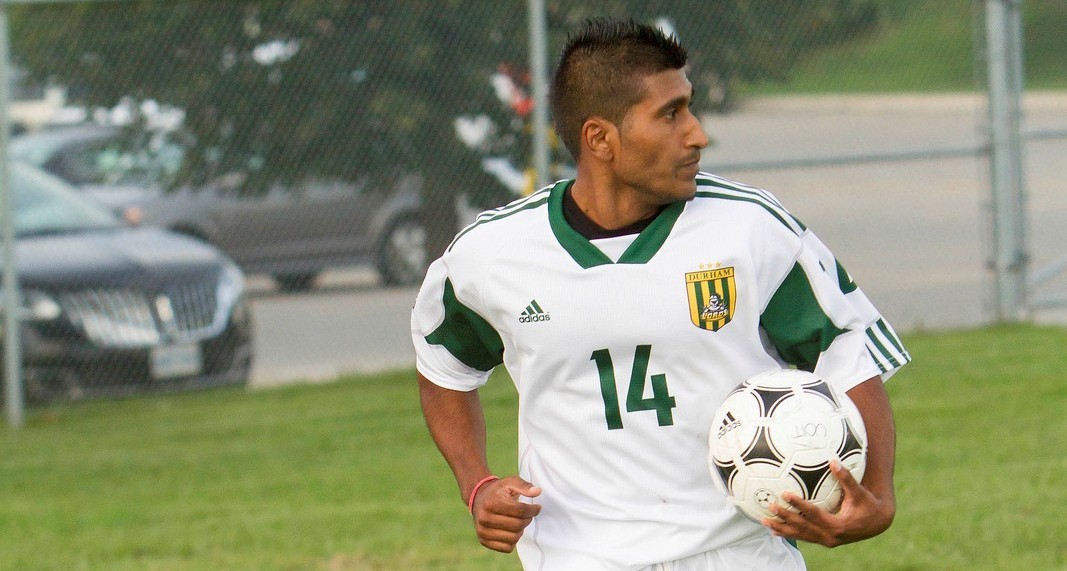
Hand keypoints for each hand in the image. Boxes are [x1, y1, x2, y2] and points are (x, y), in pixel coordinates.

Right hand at [470, 475, 541, 552]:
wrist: (479, 499)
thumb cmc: (498, 491)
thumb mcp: (510, 482)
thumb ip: (524, 486)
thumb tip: (538, 491)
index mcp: (491, 502)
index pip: (520, 511)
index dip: (533, 510)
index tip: (537, 507)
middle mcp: (484, 518)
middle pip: (517, 525)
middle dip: (527, 520)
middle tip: (528, 515)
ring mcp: (483, 531)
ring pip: (513, 538)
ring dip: (521, 530)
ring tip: (519, 521)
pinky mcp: (484, 541)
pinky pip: (507, 548)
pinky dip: (513, 540)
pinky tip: (512, 530)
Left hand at [761, 461, 894, 547]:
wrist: (877, 523)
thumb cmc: (868, 505)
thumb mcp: (860, 492)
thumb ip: (846, 478)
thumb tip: (833, 460)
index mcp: (837, 525)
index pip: (813, 514)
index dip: (798, 505)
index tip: (784, 494)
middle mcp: (830, 536)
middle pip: (803, 527)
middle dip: (785, 518)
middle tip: (769, 507)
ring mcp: (826, 540)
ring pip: (801, 535)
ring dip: (782, 529)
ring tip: (764, 521)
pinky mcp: (824, 541)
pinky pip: (804, 537)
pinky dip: (789, 534)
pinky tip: (775, 530)